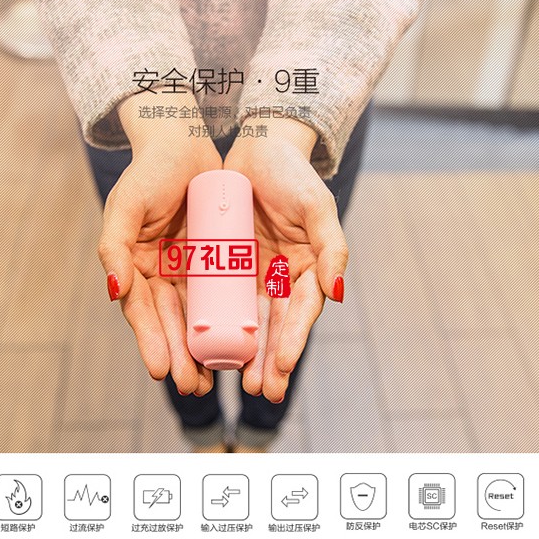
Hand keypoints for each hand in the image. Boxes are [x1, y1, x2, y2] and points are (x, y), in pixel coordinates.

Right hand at [97, 91, 221, 395]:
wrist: (183, 142)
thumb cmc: (148, 173)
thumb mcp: (125, 207)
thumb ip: (114, 248)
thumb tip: (113, 292)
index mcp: (135, 267)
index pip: (143, 313)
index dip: (152, 342)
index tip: (162, 371)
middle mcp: (161, 274)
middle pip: (172, 323)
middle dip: (182, 356)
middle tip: (196, 387)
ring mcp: (188, 269)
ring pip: (198, 317)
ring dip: (206, 347)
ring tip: (218, 378)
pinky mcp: (215, 259)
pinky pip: (223, 294)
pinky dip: (229, 318)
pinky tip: (242, 342)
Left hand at [224, 117, 347, 402]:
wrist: (256, 148)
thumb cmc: (292, 176)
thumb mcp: (317, 207)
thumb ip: (332, 248)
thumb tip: (337, 293)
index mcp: (306, 270)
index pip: (301, 313)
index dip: (293, 340)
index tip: (281, 367)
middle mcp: (278, 279)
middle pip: (273, 327)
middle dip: (266, 360)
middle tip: (257, 390)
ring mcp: (250, 275)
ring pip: (243, 322)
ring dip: (238, 353)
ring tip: (228, 380)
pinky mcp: (223, 266)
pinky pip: (215, 300)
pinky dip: (211, 324)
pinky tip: (201, 347)